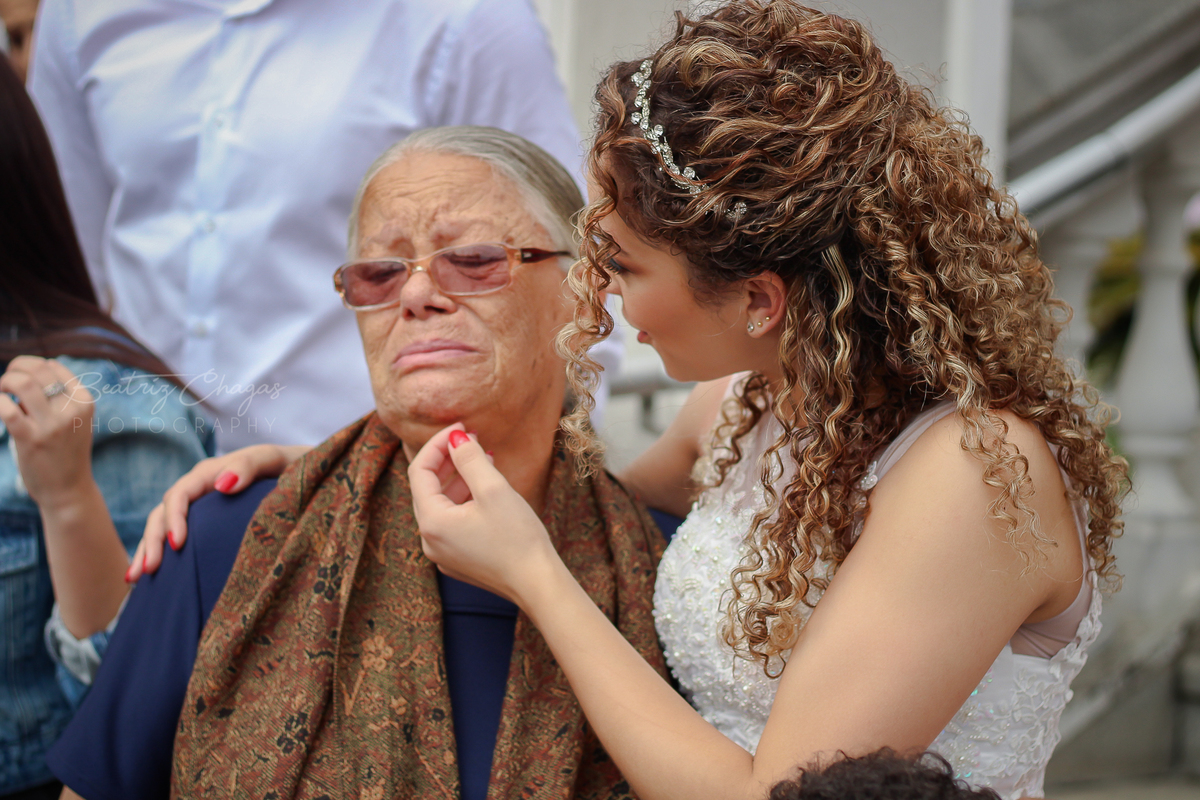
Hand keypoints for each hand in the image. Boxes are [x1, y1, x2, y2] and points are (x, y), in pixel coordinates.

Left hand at [0, 357, 95, 506]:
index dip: (30, 366)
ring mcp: (52, 425)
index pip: (52, 366)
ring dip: (4, 382)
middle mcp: (71, 410)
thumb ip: (59, 397)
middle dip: (14, 370)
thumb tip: (28, 373)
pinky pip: (7, 409)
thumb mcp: (74, 421)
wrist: (68, 490)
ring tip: (1, 393)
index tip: (20, 378)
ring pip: (22, 384)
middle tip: (6, 385)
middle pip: (36, 371)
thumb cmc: (65, 453)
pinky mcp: (31, 439)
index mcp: (84, 401)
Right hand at [128, 443, 309, 580]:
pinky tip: (148, 579)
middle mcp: (199, 490)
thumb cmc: (292, 465)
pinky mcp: (204, 525)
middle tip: (148, 572)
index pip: (180, 494)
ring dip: (147, 551)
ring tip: (135, 579)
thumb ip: (250, 466)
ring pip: (162, 527)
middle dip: (152, 541)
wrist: (307, 472)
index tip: (177, 545)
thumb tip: (222, 484)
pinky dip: (160, 554)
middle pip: (163, 513)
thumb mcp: (275, 460)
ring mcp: (200, 508)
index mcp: (211, 473)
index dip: (173, 518)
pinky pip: (175, 537)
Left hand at [409, 424, 558, 603]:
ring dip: (458, 479)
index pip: (420, 471)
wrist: (537, 584)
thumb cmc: (518, 538)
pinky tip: (485, 491)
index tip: (462, 427)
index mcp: (432, 522)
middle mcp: (429, 540)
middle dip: (448, 460)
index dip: (438, 444)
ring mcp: (442, 554)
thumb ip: (469, 459)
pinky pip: (452, 523)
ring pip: (441, 506)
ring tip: (484, 460)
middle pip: (427, 488)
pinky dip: (464, 501)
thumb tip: (456, 438)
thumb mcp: (493, 490)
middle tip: (473, 439)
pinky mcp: (457, 561)